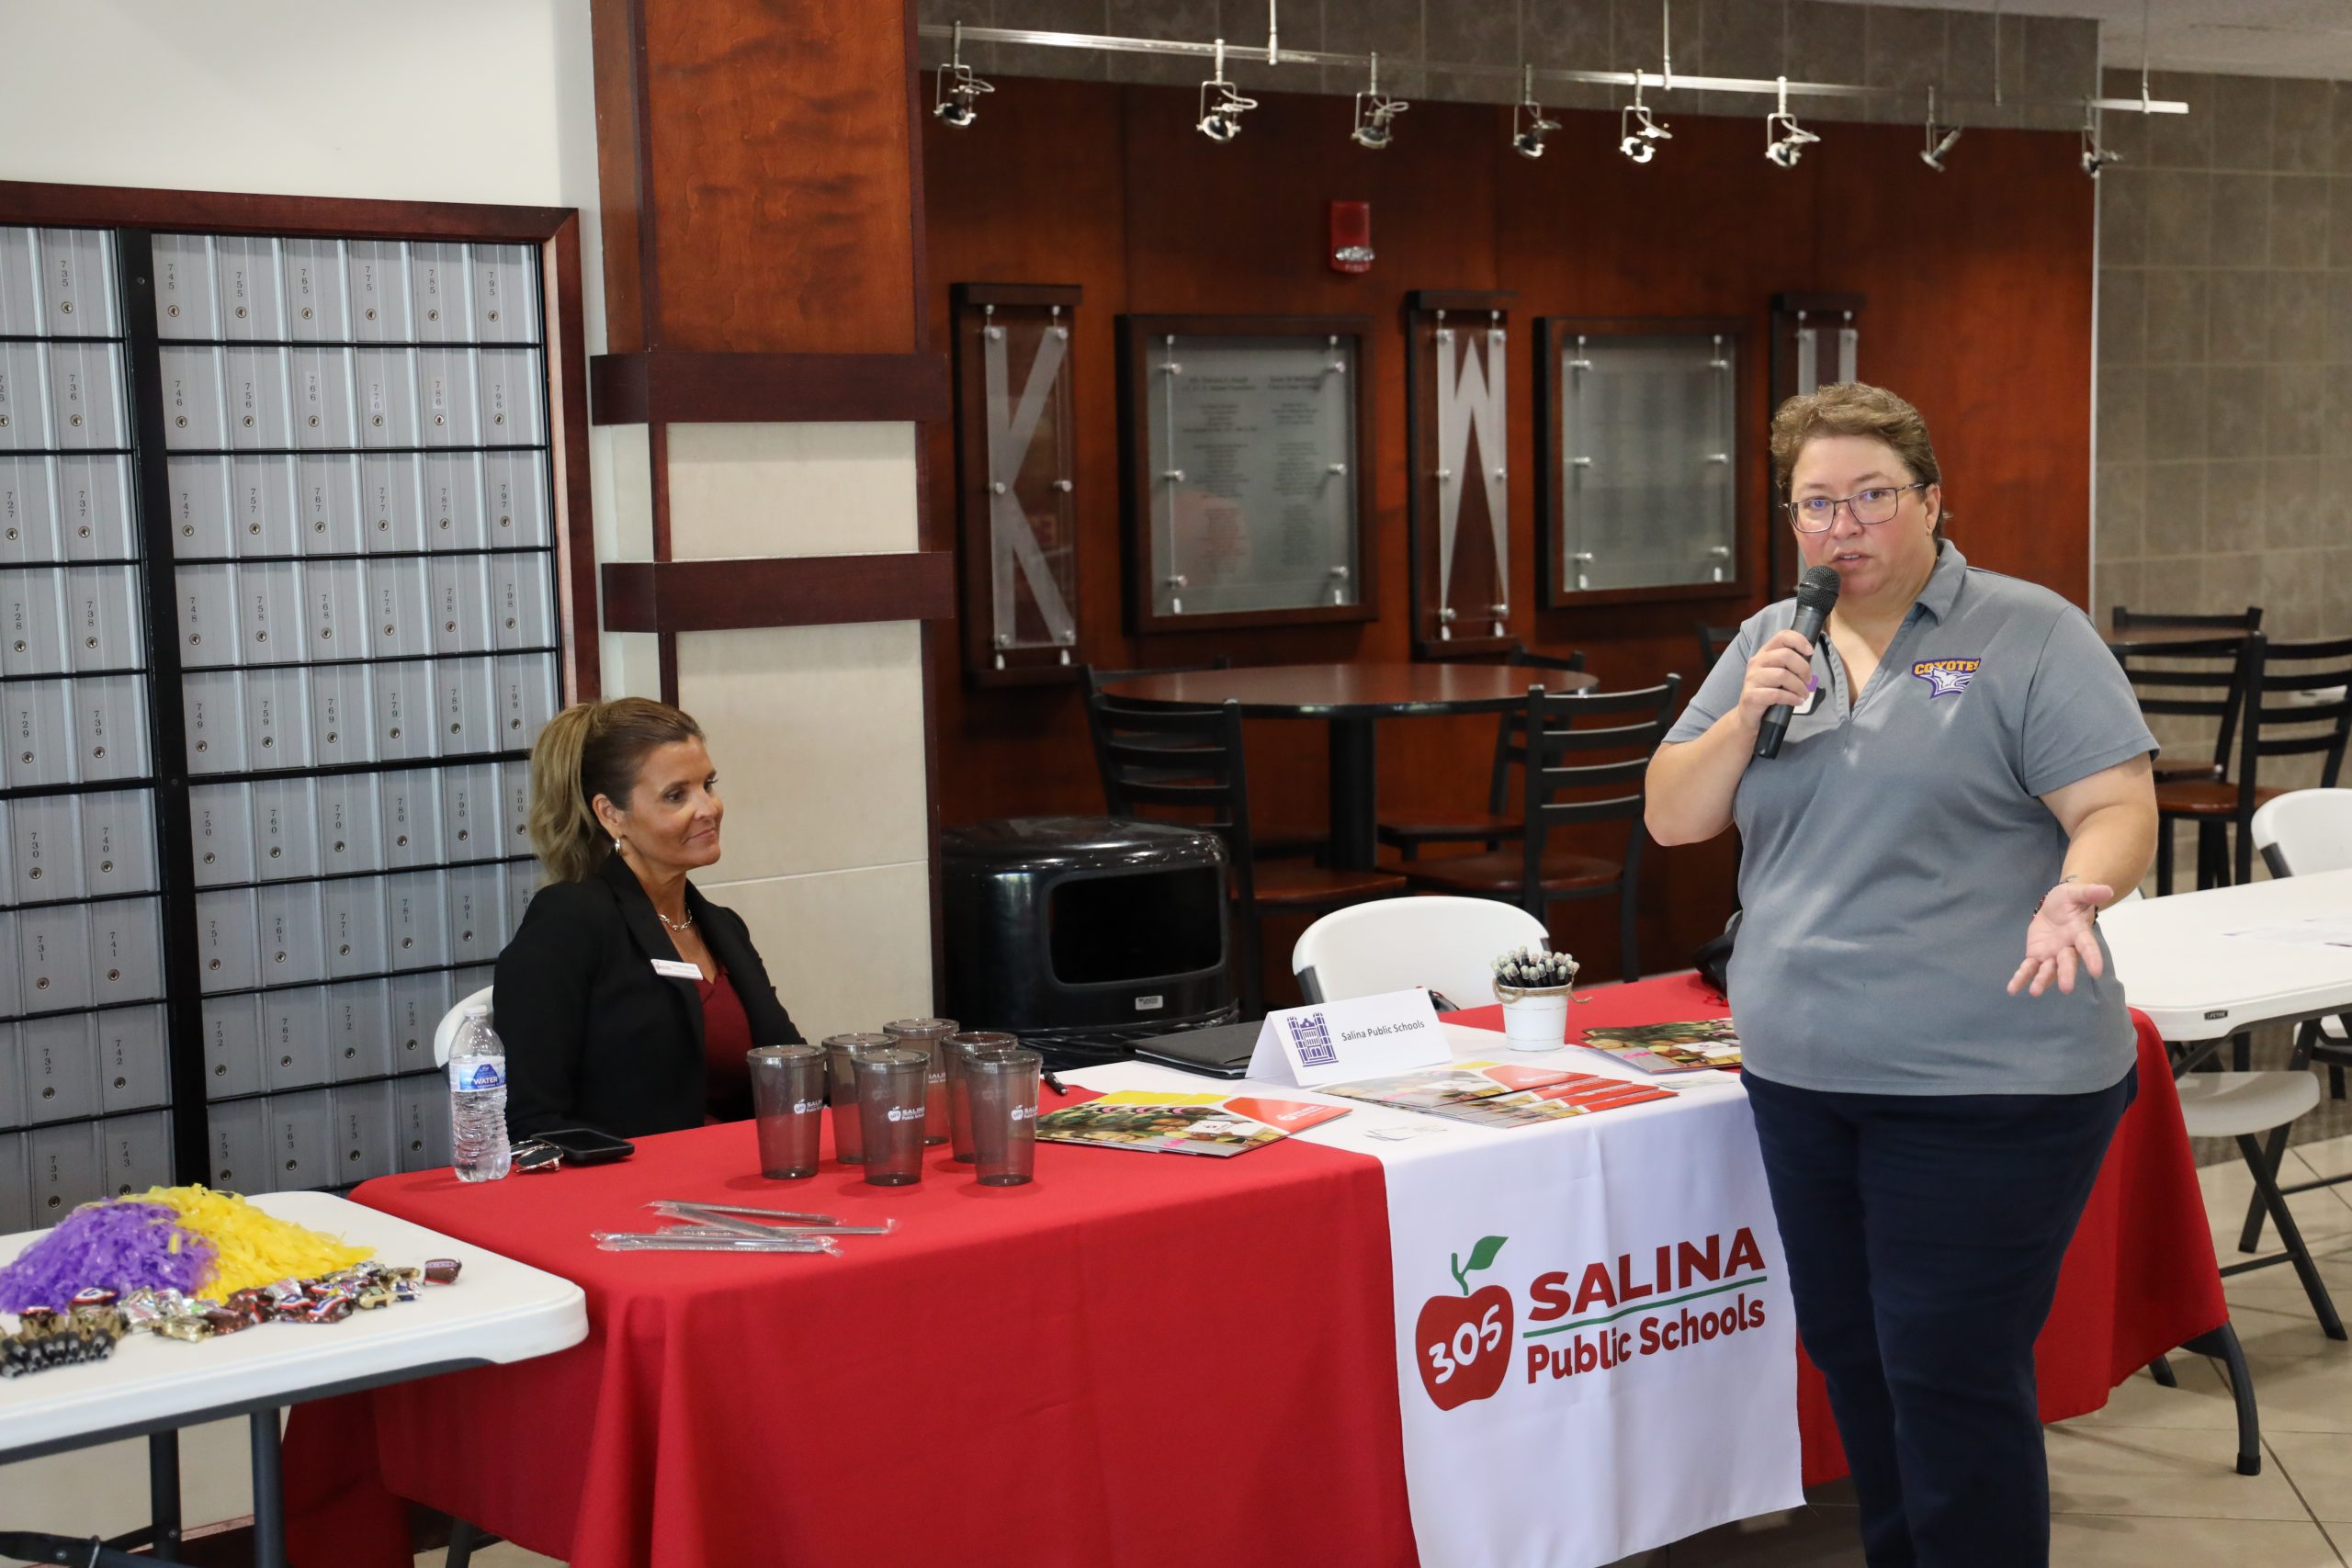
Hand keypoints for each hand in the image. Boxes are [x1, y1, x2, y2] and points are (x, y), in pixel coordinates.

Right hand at [1737, 630, 1815, 735]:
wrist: (1748, 715)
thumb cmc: (1768, 692)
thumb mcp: (1778, 674)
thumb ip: (1790, 664)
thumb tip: (1809, 656)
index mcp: (1764, 653)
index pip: (1782, 636)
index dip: (1799, 641)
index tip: (1810, 652)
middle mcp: (1756, 662)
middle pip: (1785, 655)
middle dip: (1803, 669)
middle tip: (1808, 681)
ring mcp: (1752, 679)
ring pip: (1782, 675)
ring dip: (1799, 687)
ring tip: (1804, 695)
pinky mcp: (1751, 695)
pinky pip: (1777, 694)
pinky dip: (1792, 698)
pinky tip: (1797, 702)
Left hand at [2007, 880, 2111, 997]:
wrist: (2055, 905)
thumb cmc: (2069, 900)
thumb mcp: (2076, 892)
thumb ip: (2089, 892)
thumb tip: (2107, 890)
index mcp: (2079, 933)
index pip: (2088, 947)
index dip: (2093, 958)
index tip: (2097, 972)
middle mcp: (2068, 949)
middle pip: (2067, 963)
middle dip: (2066, 974)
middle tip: (2066, 988)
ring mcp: (2052, 955)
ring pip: (2048, 970)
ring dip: (2042, 981)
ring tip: (2035, 991)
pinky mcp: (2036, 956)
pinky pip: (2028, 968)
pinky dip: (2021, 978)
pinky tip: (2012, 989)